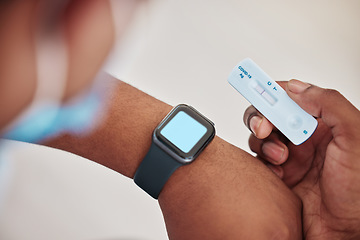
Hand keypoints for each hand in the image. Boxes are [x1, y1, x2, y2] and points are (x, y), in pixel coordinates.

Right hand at [244, 79, 359, 238]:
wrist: (346, 231)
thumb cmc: (359, 191)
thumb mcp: (355, 137)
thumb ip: (329, 105)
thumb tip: (296, 87)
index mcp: (323, 123)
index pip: (291, 97)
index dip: (272, 92)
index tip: (258, 91)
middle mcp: (305, 138)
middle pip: (270, 115)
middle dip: (262, 119)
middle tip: (264, 128)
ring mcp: (290, 157)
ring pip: (260, 137)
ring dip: (264, 144)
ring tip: (280, 159)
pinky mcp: (279, 175)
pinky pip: (258, 161)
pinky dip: (262, 164)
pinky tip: (278, 174)